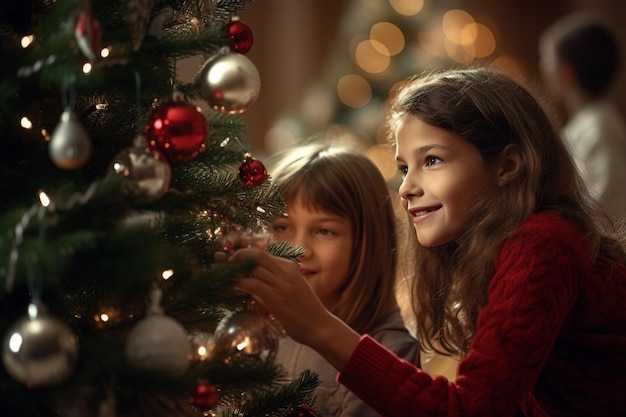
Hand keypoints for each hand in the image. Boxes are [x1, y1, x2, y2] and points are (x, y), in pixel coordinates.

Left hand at [230, 247, 360, 370]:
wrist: (320, 326)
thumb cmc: (305, 311)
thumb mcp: (292, 288)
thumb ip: (275, 281)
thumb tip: (251, 279)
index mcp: (289, 266)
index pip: (262, 252)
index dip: (243, 252)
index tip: (228, 255)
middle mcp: (285, 271)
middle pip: (255, 254)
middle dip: (236, 256)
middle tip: (222, 263)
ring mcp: (281, 283)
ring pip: (251, 267)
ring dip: (233, 270)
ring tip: (220, 276)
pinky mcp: (276, 298)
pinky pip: (252, 284)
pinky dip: (237, 284)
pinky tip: (228, 288)